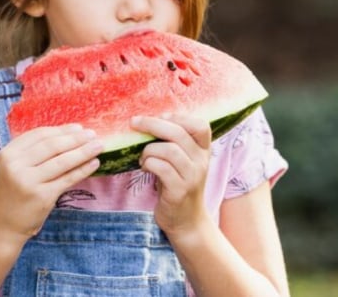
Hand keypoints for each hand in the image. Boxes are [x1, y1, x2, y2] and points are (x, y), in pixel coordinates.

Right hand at [0, 124, 102, 240]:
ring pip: (62, 161)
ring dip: (83, 152)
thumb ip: (33, 152)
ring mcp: (29, 181)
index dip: (61, 130)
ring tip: (98, 146)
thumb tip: (68, 134)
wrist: (3, 224)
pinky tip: (94, 164)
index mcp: (9, 153)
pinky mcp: (42, 196)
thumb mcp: (14, 167)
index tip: (78, 128)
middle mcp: (16, 165)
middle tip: (93, 134)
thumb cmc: (13, 192)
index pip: (39, 135)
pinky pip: (68, 179)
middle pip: (52, 146)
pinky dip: (83, 170)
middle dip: (75, 139)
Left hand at [133, 113, 212, 235]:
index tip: (161, 117)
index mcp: (203, 152)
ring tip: (142, 157)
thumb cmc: (178, 187)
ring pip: (169, 150)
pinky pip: (161, 168)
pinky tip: (144, 168)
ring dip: (148, 149)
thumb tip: (148, 121)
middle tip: (134, 123)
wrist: (187, 222)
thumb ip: (175, 145)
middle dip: (152, 124)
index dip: (180, 117)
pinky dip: (148, 163)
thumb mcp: (183, 163)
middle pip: (179, 133)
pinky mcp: (179, 191)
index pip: (201, 126)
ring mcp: (192, 177)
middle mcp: (201, 162)